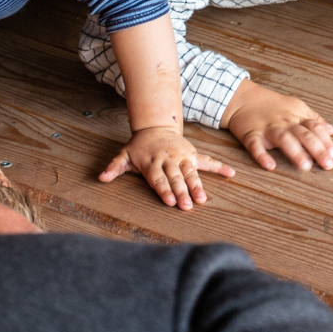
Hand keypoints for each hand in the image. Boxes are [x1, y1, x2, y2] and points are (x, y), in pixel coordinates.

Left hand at [99, 126, 234, 209]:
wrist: (156, 126)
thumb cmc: (139, 146)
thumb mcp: (124, 154)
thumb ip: (114, 167)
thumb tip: (101, 178)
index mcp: (153, 162)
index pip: (159, 179)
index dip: (164, 190)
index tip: (170, 202)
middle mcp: (169, 160)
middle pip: (177, 178)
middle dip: (182, 192)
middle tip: (188, 206)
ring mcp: (183, 157)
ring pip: (192, 173)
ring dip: (198, 186)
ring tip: (203, 198)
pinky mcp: (193, 154)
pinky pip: (208, 161)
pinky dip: (220, 167)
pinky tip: (231, 174)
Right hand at [224, 81, 332, 171]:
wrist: (243, 97)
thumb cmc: (272, 104)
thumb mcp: (297, 106)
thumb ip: (314, 119)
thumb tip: (332, 130)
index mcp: (297, 115)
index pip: (315, 128)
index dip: (326, 141)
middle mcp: (285, 122)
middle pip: (304, 134)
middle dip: (317, 150)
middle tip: (328, 165)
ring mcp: (267, 128)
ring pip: (284, 138)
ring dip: (295, 152)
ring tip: (305, 167)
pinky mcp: (250, 134)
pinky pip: (256, 145)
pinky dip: (262, 155)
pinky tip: (269, 165)